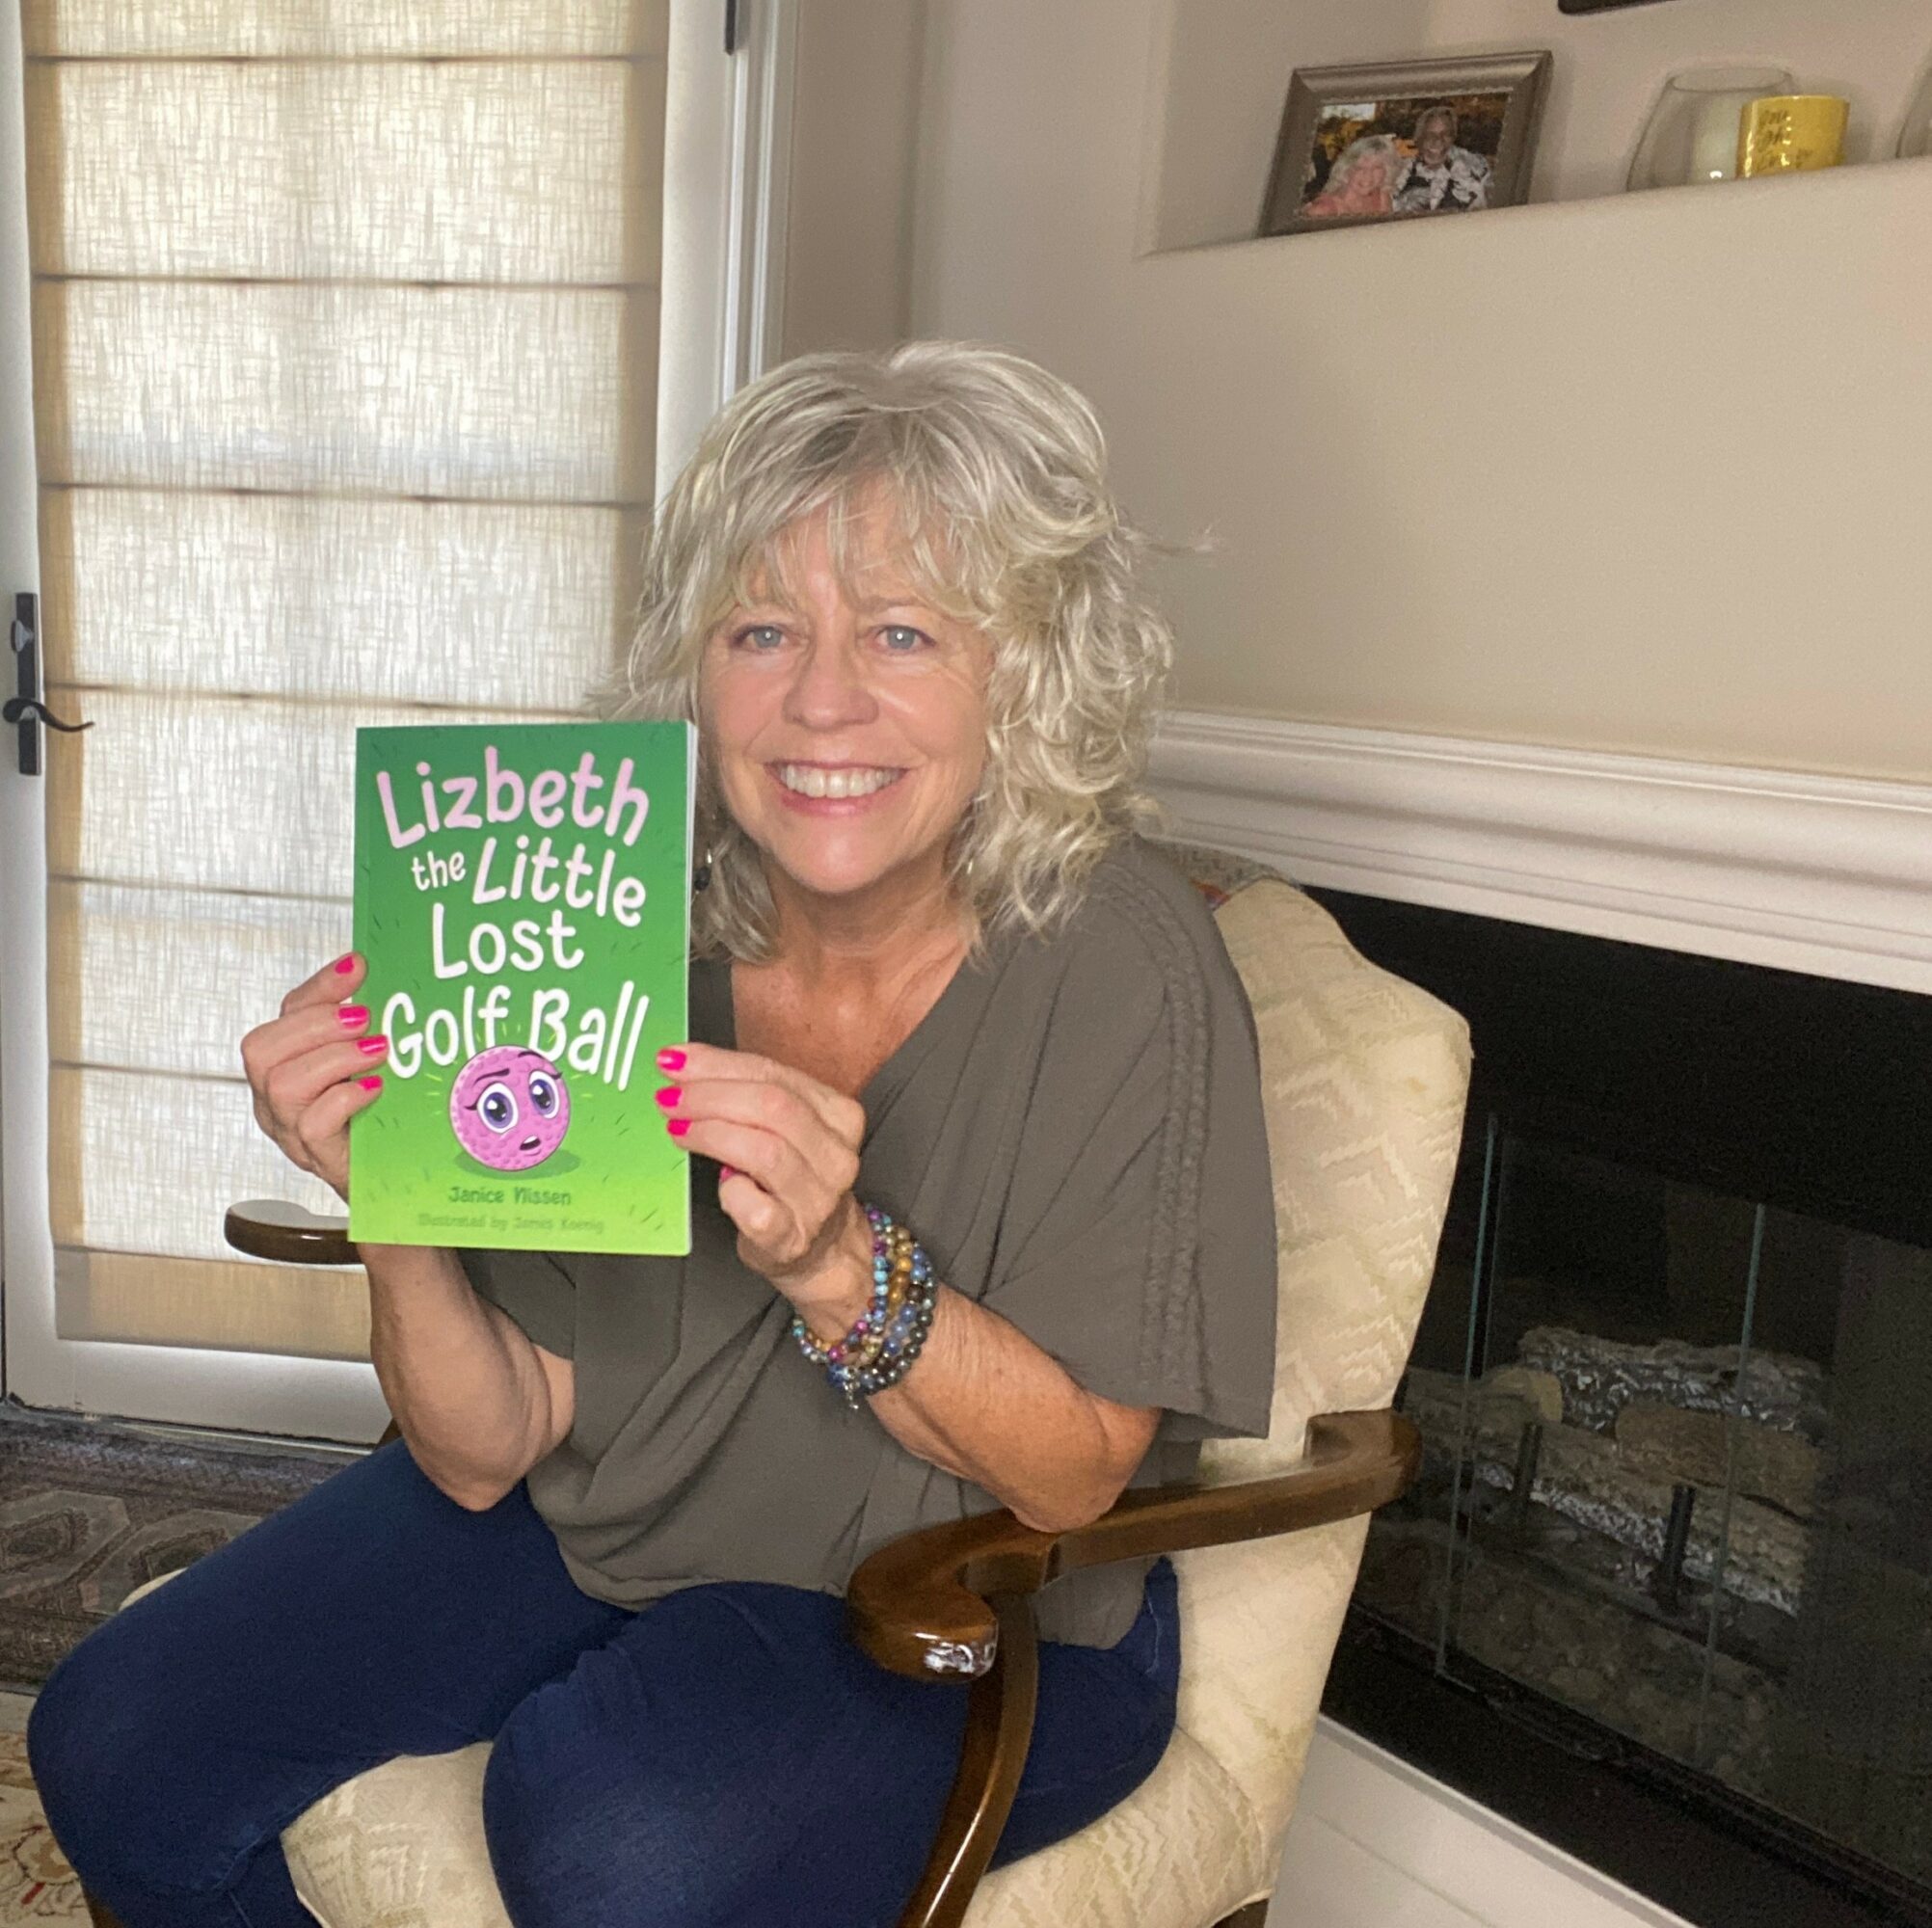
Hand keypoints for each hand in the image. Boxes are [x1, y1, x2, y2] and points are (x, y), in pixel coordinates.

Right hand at [240, 953, 388, 1199]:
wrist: (395, 1178)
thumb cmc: (379, 1115)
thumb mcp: (370, 1062)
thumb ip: (367, 1027)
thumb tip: (383, 978)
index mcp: (288, 1062)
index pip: (288, 1012)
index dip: (321, 985)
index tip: (359, 964)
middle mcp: (276, 1097)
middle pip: (262, 1048)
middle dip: (318, 1023)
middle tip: (367, 1019)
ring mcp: (290, 1131)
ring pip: (281, 1085)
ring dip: (333, 1058)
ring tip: (378, 1052)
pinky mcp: (317, 1158)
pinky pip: (310, 1125)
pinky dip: (343, 1099)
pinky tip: (375, 1089)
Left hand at [655, 1044, 870, 1324]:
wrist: (819, 1248)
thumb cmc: (790, 1182)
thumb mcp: (783, 1129)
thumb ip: (747, 1094)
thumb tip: (684, 1064)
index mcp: (839, 1115)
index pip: (775, 1073)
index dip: (719, 1064)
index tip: (675, 1060)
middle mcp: (835, 1155)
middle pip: (773, 1106)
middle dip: (710, 1096)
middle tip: (670, 1097)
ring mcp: (818, 1199)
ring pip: (765, 1152)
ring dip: (712, 1134)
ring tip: (678, 1128)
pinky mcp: (792, 1237)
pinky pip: (755, 1208)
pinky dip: (730, 1191)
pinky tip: (720, 1183)